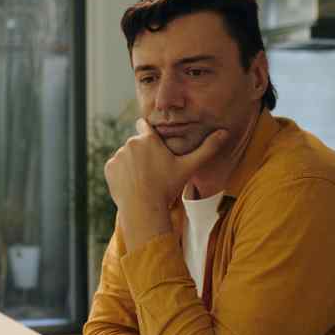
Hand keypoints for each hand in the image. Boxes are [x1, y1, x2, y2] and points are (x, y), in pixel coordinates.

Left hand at [104, 119, 227, 248]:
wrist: (143, 209)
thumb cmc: (168, 188)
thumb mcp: (188, 167)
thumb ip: (206, 149)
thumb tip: (225, 132)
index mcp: (148, 139)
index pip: (144, 125)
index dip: (149, 133)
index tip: (153, 143)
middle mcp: (130, 143)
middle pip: (137, 144)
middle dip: (143, 153)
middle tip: (153, 171)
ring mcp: (118, 155)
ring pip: (126, 155)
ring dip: (132, 163)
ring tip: (144, 179)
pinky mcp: (109, 168)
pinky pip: (116, 167)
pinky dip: (122, 173)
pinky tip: (133, 183)